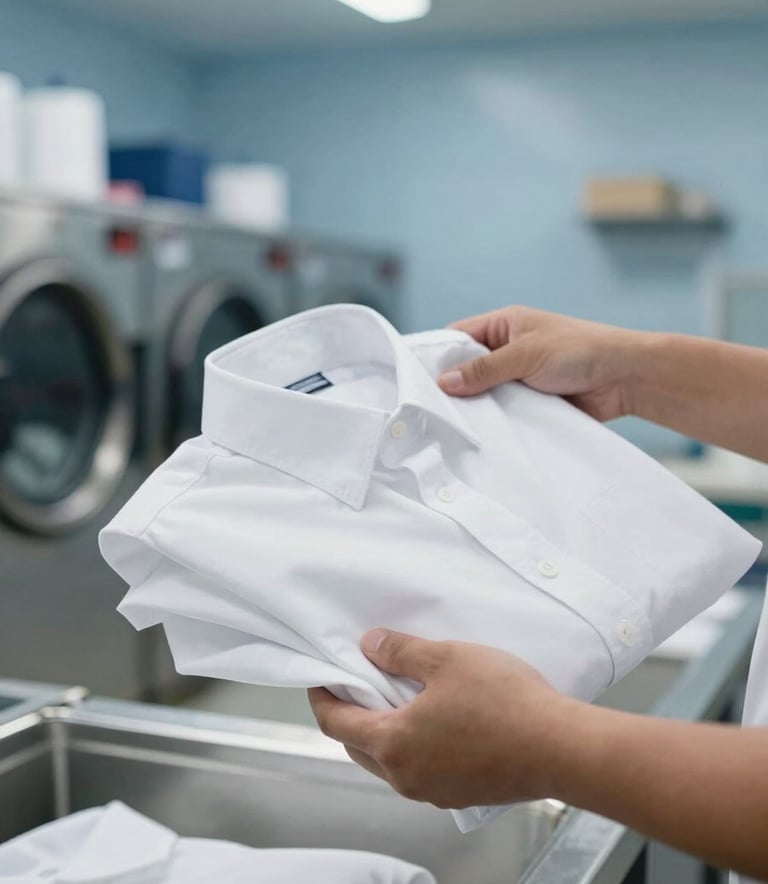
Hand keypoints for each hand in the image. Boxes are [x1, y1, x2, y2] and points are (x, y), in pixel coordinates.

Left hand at [308, 629, 574, 809]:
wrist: (560, 748)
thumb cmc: (503, 701)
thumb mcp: (446, 658)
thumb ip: (400, 650)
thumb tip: (369, 645)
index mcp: (394, 744)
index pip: (336, 724)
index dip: (321, 698)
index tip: (318, 679)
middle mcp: (406, 777)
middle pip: (358, 747)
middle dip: (348, 716)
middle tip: (355, 684)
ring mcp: (434, 791)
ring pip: (390, 762)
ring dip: (382, 732)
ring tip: (394, 697)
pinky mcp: (461, 794)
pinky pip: (419, 770)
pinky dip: (411, 746)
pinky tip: (431, 721)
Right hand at [438, 306, 644, 421]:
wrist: (626, 378)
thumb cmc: (581, 350)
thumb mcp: (526, 354)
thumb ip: (485, 369)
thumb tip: (445, 382)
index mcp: (504, 325)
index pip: (458, 336)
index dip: (437, 354)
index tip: (415, 377)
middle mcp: (508, 350)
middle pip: (467, 368)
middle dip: (454, 386)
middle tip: (429, 407)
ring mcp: (518, 377)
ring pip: (484, 393)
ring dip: (475, 406)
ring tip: (450, 425)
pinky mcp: (531, 402)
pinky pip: (504, 411)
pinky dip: (494, 421)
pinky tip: (479, 435)